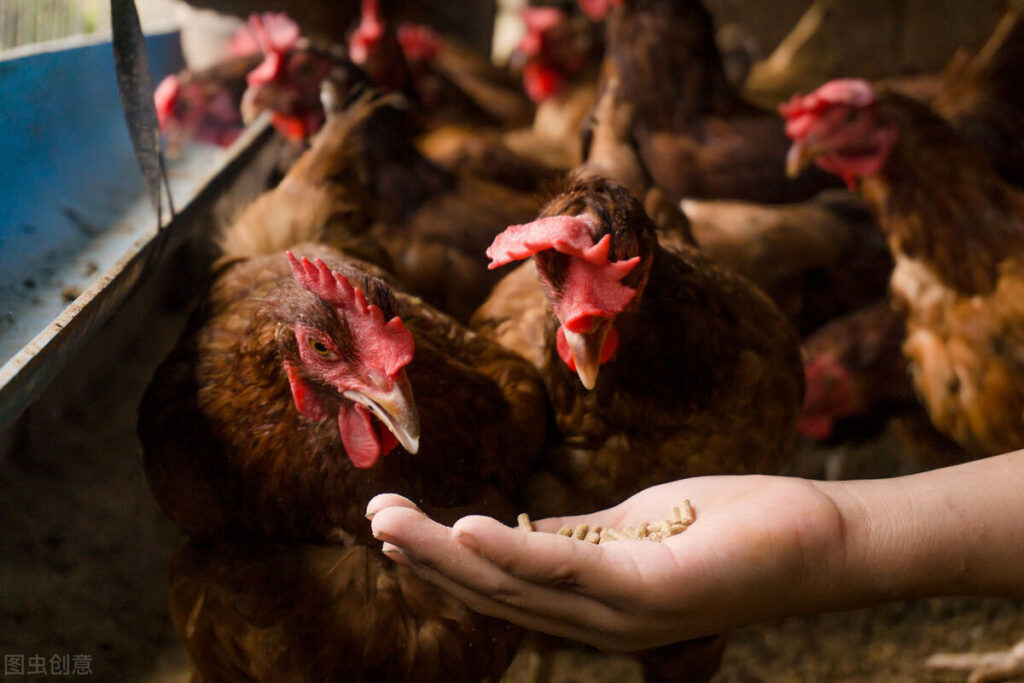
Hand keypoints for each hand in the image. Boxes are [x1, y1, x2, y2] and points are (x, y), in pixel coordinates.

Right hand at [367, 475, 846, 650]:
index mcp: (592, 604)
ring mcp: (624, 615)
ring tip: (391, 522)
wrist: (822, 537)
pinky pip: (569, 570)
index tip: (392, 524)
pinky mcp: (652, 592)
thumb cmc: (731, 525)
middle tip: (372, 518)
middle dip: (426, 559)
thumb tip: (513, 526)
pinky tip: (465, 528)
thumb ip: (576, 536)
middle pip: (494, 593)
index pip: (501, 586)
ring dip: (447, 556)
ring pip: (515, 587)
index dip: (441, 561)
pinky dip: (512, 551)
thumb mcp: (635, 528)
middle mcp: (599, 623)